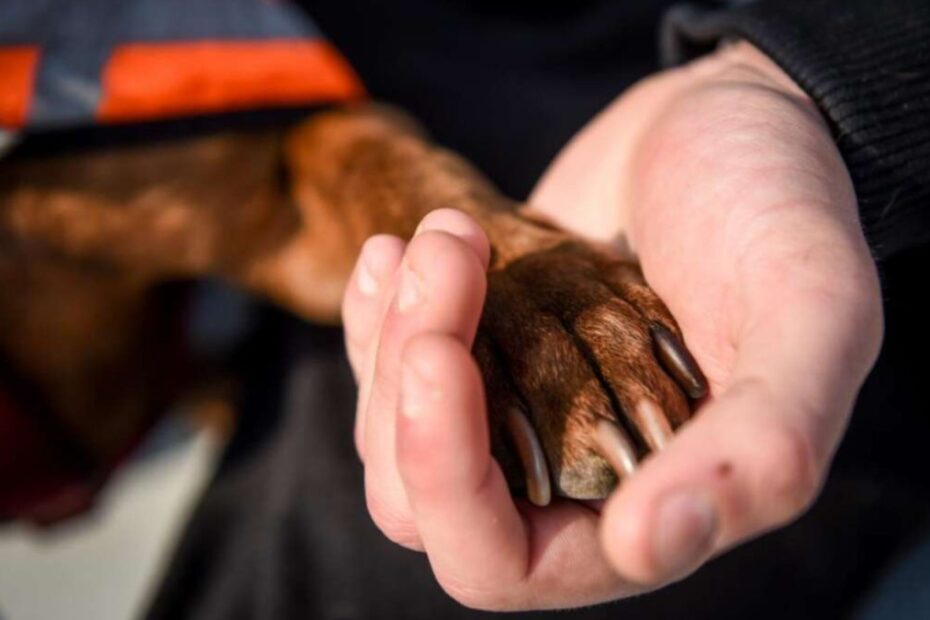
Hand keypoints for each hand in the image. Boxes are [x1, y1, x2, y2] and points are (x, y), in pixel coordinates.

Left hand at [342, 41, 882, 608]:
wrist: (727, 122)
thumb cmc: (780, 208)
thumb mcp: (809, 314)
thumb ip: (762, 448)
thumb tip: (650, 546)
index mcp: (646, 502)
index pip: (499, 561)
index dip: (446, 480)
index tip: (439, 355)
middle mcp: (567, 476)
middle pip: (417, 499)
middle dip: (404, 383)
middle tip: (447, 254)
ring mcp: (513, 412)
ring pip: (388, 435)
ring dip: (390, 336)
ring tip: (441, 236)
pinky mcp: (481, 350)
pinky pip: (386, 370)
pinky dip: (372, 315)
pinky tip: (391, 252)